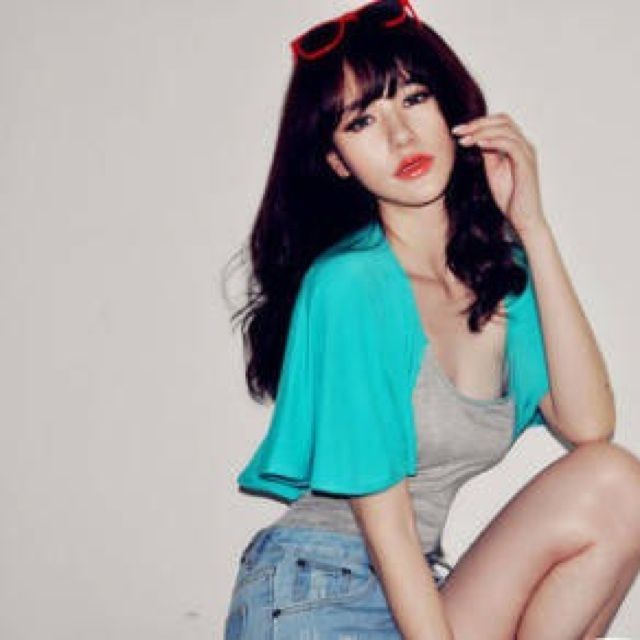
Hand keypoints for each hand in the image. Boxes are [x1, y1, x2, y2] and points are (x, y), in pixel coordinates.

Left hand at [451, 113, 547, 234]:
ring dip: (482, 131)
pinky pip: (510, 144)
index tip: (458, 131)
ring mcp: (527, 153)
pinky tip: (478, 143)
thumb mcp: (494, 170)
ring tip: (464, 139)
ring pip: (506, 129)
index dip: (478, 123)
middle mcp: (525, 145)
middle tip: (457, 131)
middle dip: (478, 123)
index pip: (500, 123)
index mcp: (518, 146)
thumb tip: (477, 139)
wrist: (523, 218)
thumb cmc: (510, 197)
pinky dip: (493, 140)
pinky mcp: (526, 163)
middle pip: (503, 120)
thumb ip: (489, 153)